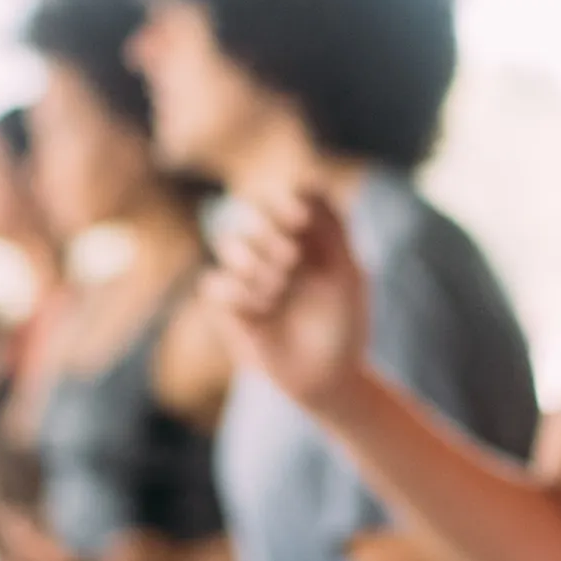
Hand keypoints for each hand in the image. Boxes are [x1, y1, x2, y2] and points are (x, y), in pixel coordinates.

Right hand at [206, 188, 372, 410]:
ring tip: (277, 291)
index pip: (286, 199)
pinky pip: (212, 283)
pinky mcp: (229, 307)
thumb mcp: (347, 275)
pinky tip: (261, 309)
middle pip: (253, 216)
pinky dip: (235, 292)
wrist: (330, 376)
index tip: (300, 220)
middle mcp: (274, 251)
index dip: (287, 202)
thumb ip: (332, 230)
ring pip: (228, 245)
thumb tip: (308, 184)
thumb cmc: (346, 325)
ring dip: (254, 265)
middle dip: (270, 235)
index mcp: (305, 238)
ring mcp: (249, 278)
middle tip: (291, 261)